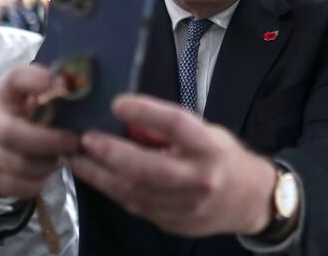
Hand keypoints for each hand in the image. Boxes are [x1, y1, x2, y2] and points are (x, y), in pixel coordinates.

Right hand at [0, 64, 80, 197]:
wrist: (4, 149)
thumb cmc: (35, 119)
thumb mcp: (46, 103)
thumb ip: (63, 96)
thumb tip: (87, 88)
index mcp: (9, 93)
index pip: (17, 79)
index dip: (38, 80)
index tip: (65, 85)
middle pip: (9, 132)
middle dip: (46, 141)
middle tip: (74, 142)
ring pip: (19, 163)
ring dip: (48, 163)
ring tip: (64, 156)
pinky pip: (20, 184)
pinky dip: (40, 180)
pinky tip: (49, 170)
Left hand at [70, 94, 276, 236]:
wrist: (250, 200)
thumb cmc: (224, 157)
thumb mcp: (206, 133)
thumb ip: (170, 129)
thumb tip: (127, 119)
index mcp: (210, 147)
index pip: (176, 125)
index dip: (146, 112)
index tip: (118, 103)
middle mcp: (199, 178)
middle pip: (148, 167)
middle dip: (112, 153)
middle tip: (86, 139)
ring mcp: (186, 206)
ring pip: (135, 192)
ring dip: (101, 175)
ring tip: (78, 158)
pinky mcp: (173, 223)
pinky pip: (136, 205)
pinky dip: (113, 190)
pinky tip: (96, 176)